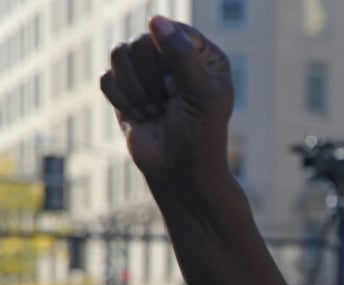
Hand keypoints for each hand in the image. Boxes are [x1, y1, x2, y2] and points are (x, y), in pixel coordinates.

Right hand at [99, 17, 233, 182]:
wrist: (180, 173)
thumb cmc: (199, 135)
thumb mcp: (200, 94)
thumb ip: (181, 55)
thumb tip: (154, 20)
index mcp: (203, 54)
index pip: (171, 30)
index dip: (169, 59)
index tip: (180, 87)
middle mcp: (175, 57)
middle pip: (140, 41)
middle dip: (151, 80)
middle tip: (169, 103)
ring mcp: (148, 71)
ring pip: (118, 54)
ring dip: (136, 91)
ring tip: (157, 111)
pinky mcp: (125, 88)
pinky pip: (106, 77)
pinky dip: (122, 101)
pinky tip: (142, 117)